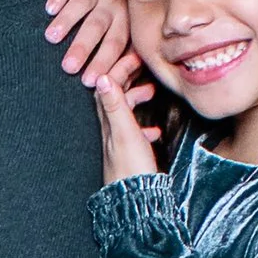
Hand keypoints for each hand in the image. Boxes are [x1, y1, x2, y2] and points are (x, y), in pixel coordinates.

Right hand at [46, 0, 144, 92]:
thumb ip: (129, 59)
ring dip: (67, 21)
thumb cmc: (122, 15)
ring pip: (83, 4)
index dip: (103, 62)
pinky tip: (49, 9)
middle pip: (97, 27)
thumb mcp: (131, 33)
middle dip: (83, 47)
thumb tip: (134, 94)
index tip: (88, 81)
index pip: (115, 45)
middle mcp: (112, 6)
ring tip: (51, 38)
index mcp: (125, 24)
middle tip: (68, 67)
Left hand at [93, 66, 161, 186]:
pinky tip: (154, 132)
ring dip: (136, 99)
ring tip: (151, 93)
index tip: (136, 55)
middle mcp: (111, 130)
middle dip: (129, 79)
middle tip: (144, 67)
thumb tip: (103, 77)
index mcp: (109, 120)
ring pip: (126, 114)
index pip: (110, 85)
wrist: (134, 202)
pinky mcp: (130, 156)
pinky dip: (144, 127)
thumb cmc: (130, 169)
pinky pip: (136, 135)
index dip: (120, 67)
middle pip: (116, 97)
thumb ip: (115, 105)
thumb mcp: (124, 132)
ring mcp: (120, 143)